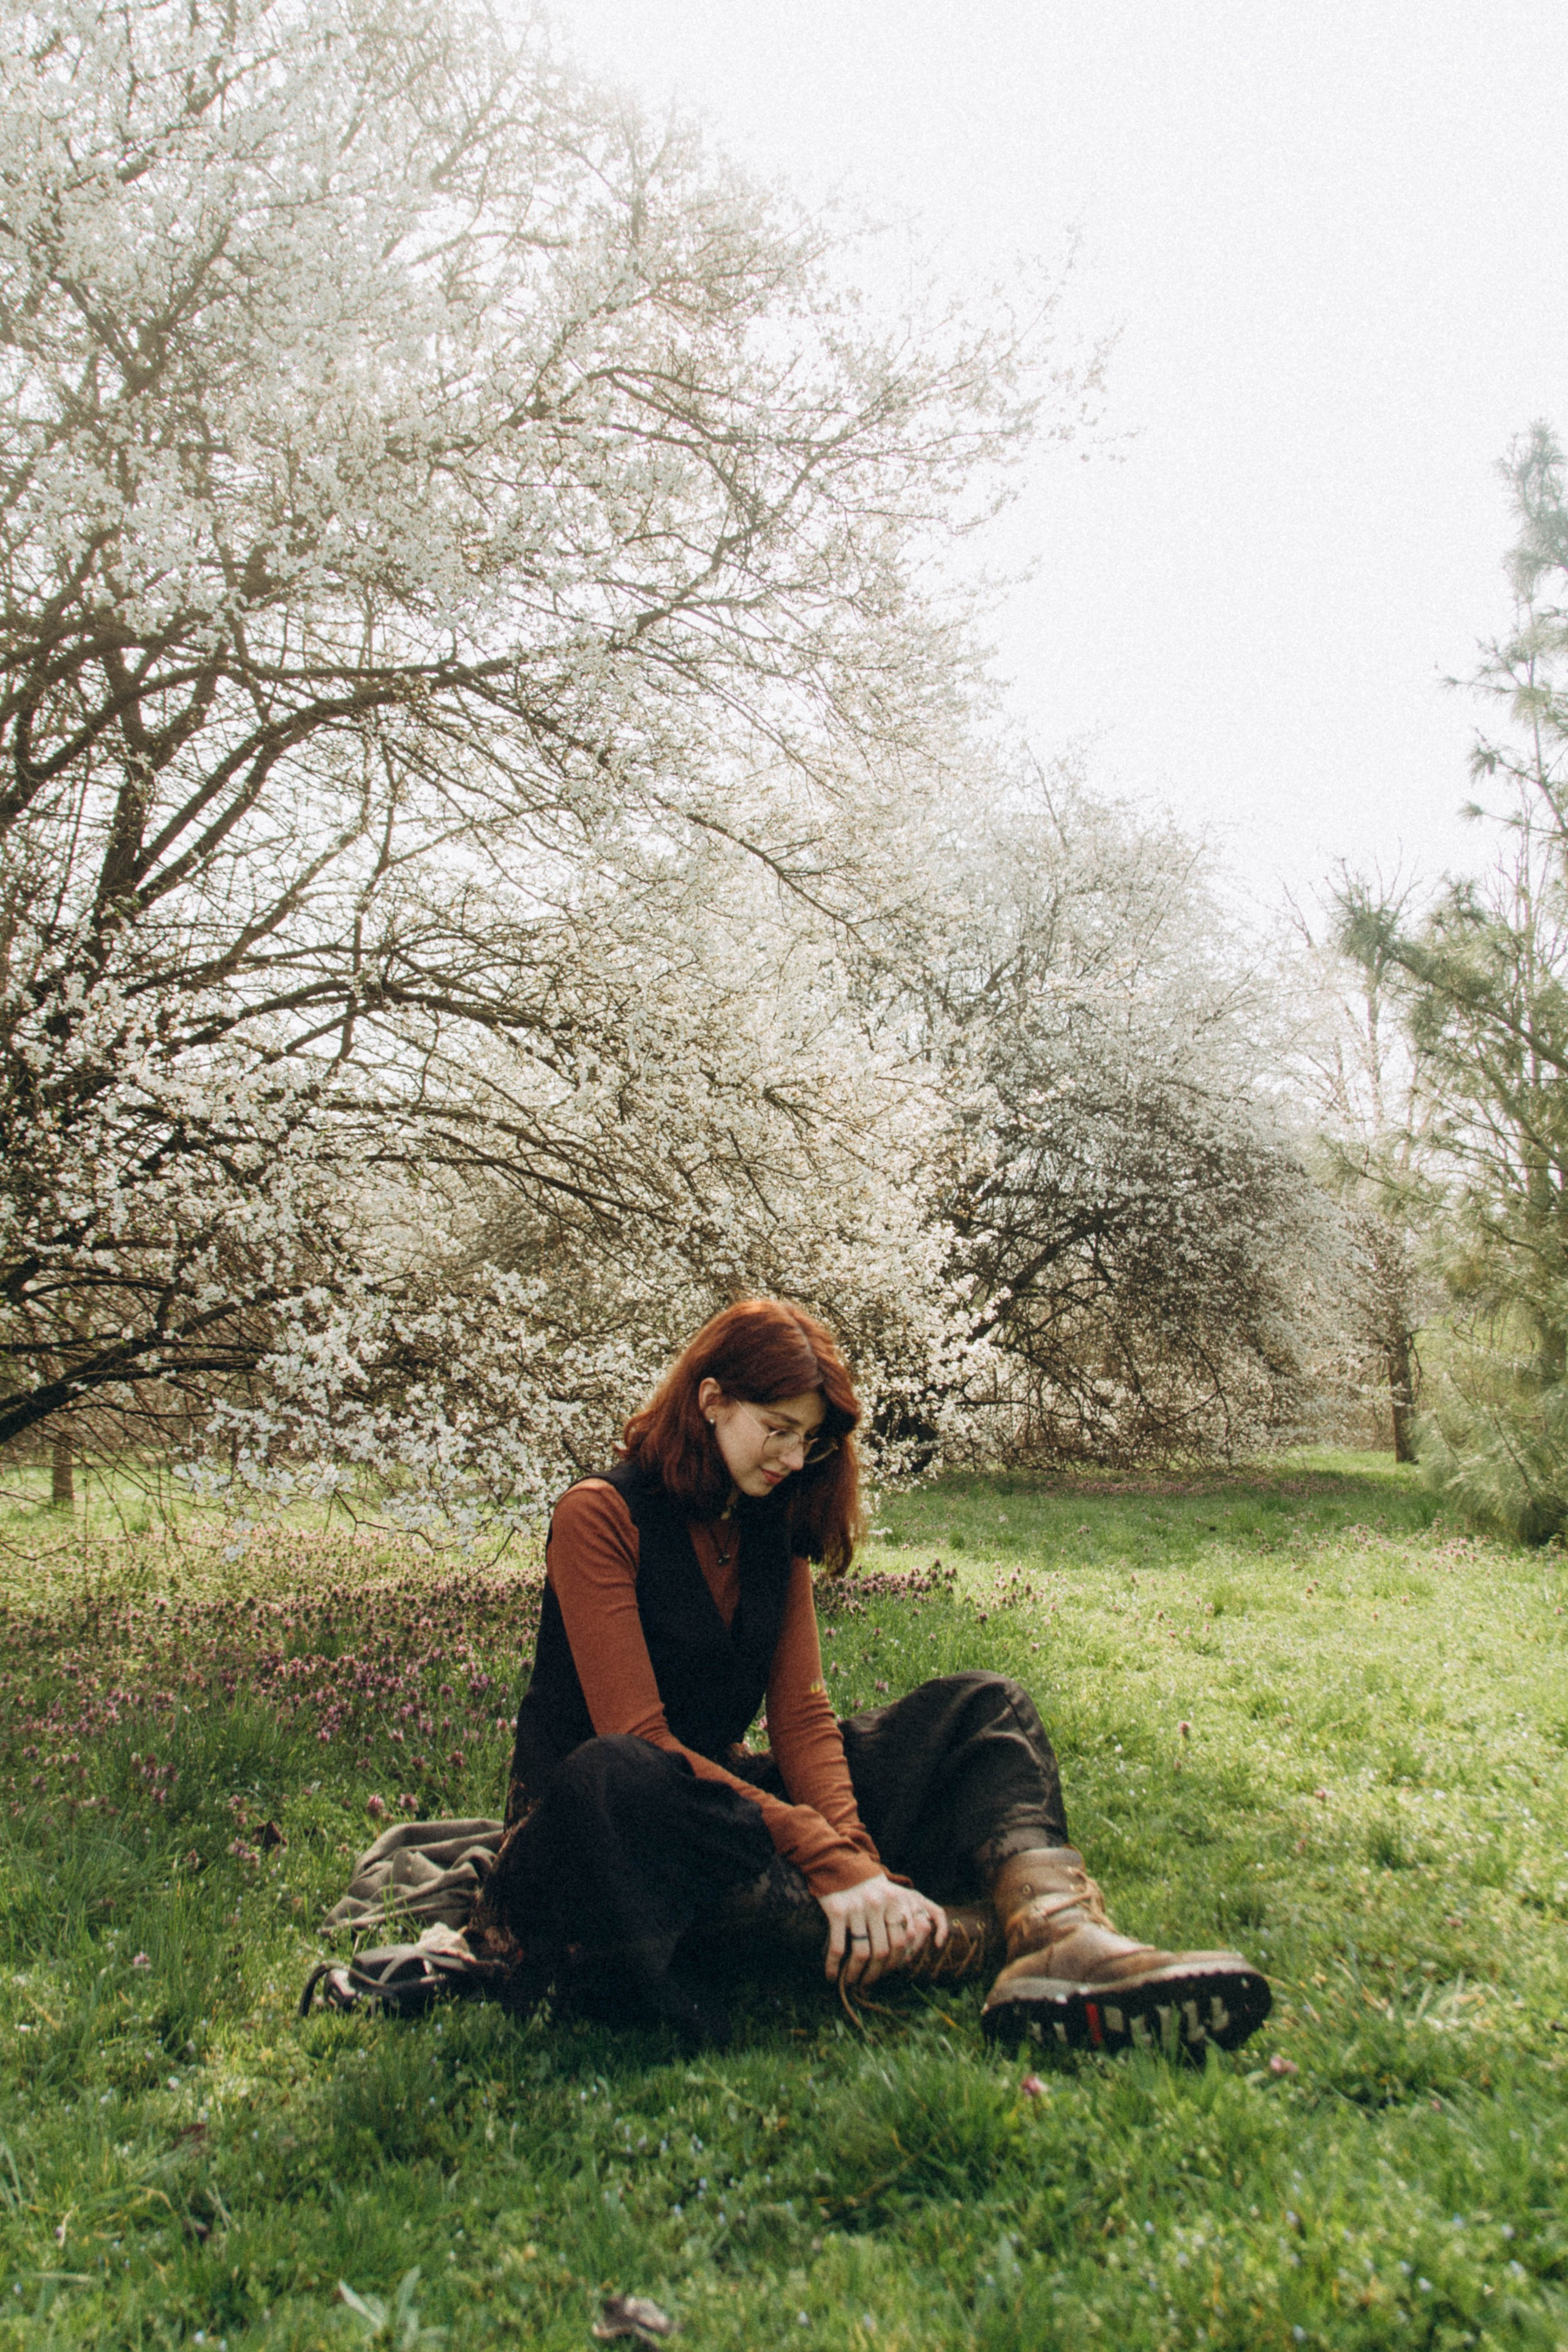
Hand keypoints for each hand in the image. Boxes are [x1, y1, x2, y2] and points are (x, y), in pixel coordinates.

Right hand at [818, 1874, 948, 1986]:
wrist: (836, 1860)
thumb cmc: (866, 1883)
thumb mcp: (889, 1894)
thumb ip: (901, 1919)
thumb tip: (906, 1956)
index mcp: (895, 1902)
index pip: (902, 1942)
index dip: (896, 1962)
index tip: (887, 1973)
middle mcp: (879, 1905)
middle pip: (883, 1951)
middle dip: (876, 1973)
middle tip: (867, 1983)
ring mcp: (857, 1908)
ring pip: (861, 1953)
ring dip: (855, 1973)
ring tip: (850, 1982)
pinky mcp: (837, 1910)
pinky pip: (837, 1946)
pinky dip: (833, 1965)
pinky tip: (831, 1974)